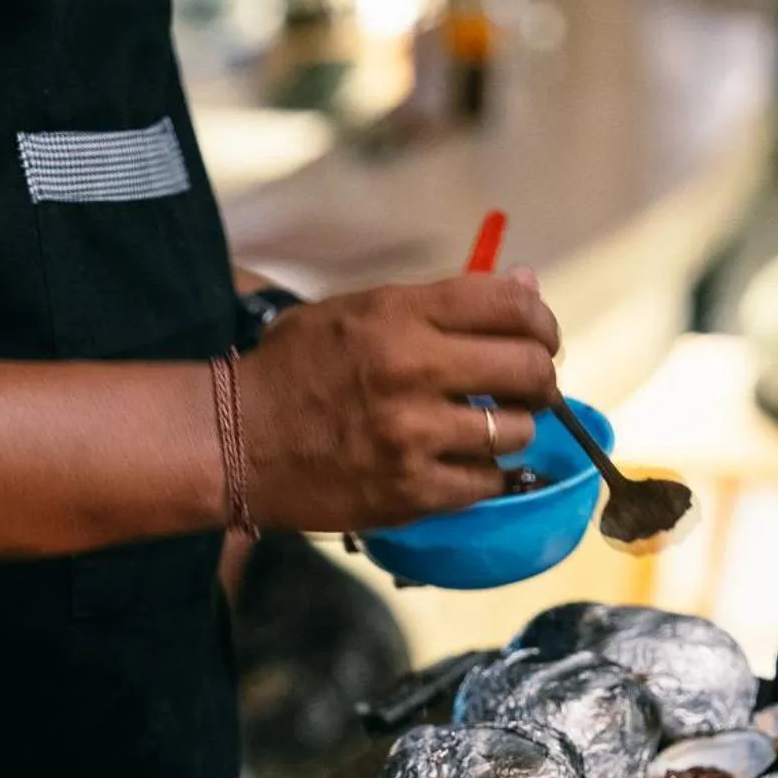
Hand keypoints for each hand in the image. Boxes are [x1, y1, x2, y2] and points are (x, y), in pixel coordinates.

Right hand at [236, 274, 560, 530]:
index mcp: (399, 314)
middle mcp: (413, 370)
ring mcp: (414, 435)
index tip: (541, 338)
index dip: (541, 322)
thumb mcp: (358, 312)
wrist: (236, 442)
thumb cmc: (296, 370)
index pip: (511, 306)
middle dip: (538, 378)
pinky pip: (487, 483)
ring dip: (509, 431)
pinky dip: (482, 475)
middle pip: (528, 369)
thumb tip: (526, 286)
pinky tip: (459, 464)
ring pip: (516, 431)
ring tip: (483, 429)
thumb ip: (441, 302)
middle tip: (526, 388)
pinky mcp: (411, 491)